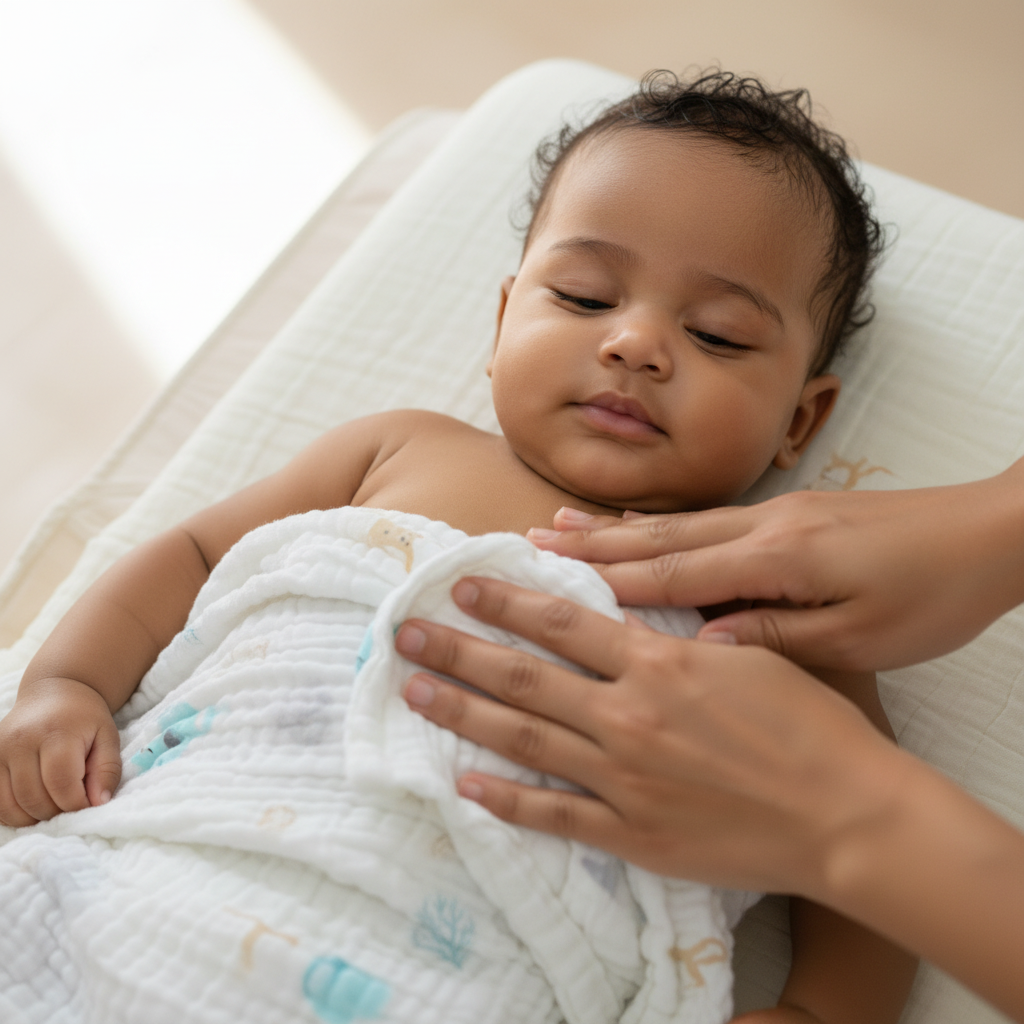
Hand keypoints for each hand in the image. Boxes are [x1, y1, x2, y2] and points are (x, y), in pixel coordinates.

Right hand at [0, 677, 121, 825]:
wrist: (52, 693)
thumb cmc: (84, 718)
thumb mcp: (107, 737)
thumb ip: (107, 770)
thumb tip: (98, 803)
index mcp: (55, 733)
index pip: (61, 783)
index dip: (77, 804)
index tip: (90, 802)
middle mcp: (21, 742)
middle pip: (35, 799)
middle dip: (58, 812)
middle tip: (73, 803)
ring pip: (11, 807)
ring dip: (36, 817)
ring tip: (55, 803)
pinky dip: (14, 814)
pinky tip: (34, 805)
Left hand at [395, 576, 901, 898]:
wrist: (845, 815)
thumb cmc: (811, 727)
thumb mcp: (746, 659)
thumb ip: (678, 642)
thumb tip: (628, 624)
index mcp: (658, 664)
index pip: (562, 622)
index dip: (507, 600)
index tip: (462, 584)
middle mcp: (627, 715)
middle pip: (523, 676)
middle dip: (459, 650)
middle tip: (406, 633)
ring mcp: (623, 777)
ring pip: (523, 737)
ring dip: (462, 712)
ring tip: (415, 692)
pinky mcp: (630, 832)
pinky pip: (553, 814)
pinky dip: (505, 798)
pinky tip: (464, 782)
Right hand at [530, 463, 1023, 670]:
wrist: (989, 533)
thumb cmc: (930, 595)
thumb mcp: (858, 639)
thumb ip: (773, 639)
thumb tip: (698, 646)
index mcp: (777, 558)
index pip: (672, 570)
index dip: (605, 575)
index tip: (547, 573)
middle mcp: (764, 526)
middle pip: (661, 536)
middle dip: (591, 544)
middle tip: (530, 542)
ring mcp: (776, 514)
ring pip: (679, 522)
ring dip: (616, 527)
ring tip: (563, 525)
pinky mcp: (791, 514)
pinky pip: (708, 521)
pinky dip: (662, 524)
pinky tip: (639, 524)